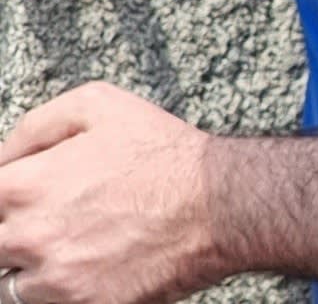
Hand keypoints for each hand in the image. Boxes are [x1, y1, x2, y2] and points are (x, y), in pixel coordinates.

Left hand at [0, 83, 235, 303]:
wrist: (223, 205)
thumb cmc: (166, 155)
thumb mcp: (97, 105)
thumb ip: (34, 128)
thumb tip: (3, 156)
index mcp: (21, 186)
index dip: (3, 202)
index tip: (18, 203)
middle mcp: (28, 235)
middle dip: (11, 239)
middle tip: (44, 229)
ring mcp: (56, 277)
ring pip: (10, 286)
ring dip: (30, 270)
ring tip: (68, 251)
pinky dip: (62, 291)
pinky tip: (89, 270)